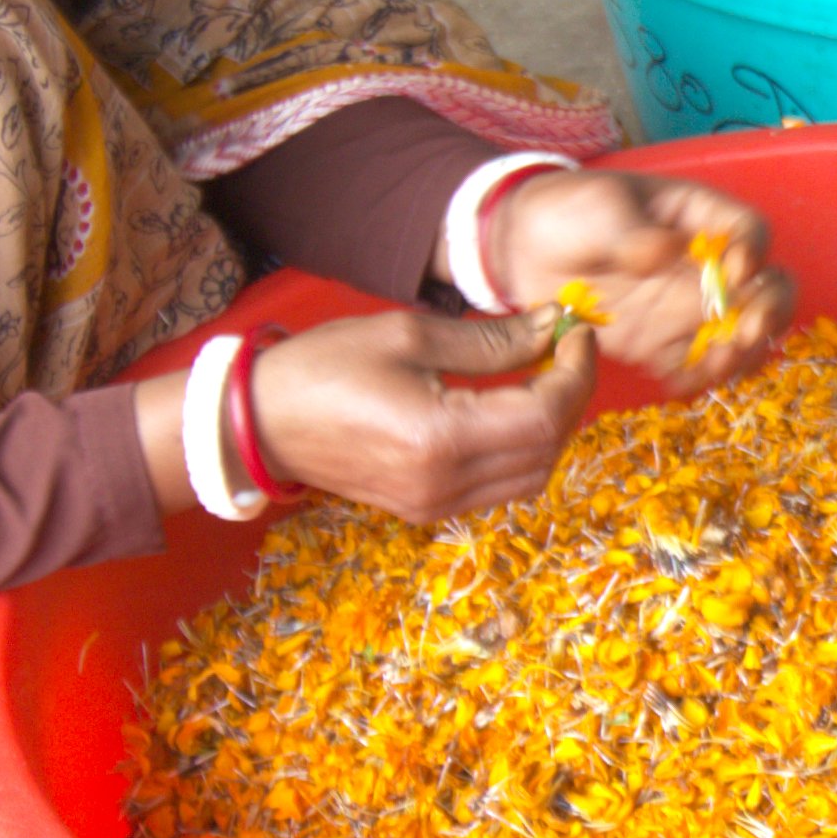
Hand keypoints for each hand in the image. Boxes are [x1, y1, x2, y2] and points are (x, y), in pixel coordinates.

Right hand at [242, 305, 598, 523]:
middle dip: (571, 397)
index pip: (545, 415)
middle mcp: (445, 485)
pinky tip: (512, 407)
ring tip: (545, 376)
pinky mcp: (427, 510)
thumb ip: (491, 339)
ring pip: (532, 474)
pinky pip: (501, 486)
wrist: (259, 423)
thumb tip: (552, 327)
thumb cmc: (325, 367)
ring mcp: (437, 505)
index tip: (577, 333)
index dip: (576, 373)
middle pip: (547, 449)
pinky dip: (523, 448)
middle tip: (567, 350)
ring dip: (551, 426)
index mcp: (441, 439)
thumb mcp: (408, 335)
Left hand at [481, 170, 792, 390]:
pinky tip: (679, 384)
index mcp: (698, 217)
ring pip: (739, 333)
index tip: (732, 271)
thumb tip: (666, 253)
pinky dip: (697, 379)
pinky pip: (693, 365)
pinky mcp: (660, 342)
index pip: (749, 232)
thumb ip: (634, 232)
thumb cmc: (566, 210)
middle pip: (765, 287)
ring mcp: (684, 306)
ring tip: (717, 366)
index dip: (752, 253)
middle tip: (745, 331)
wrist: (519, 247)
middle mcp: (703, 264)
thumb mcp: (599, 206)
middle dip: (766, 312)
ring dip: (741, 354)